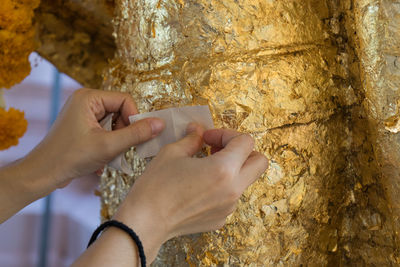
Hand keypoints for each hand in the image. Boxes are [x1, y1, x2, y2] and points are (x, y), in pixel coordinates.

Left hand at [26, 88, 164, 187]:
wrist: (43, 174)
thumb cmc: (71, 157)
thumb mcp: (108, 146)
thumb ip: (136, 134)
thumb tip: (160, 124)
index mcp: (89, 97)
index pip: (125, 100)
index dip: (134, 118)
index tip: (134, 138)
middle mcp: (86, 100)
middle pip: (120, 111)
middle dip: (124, 131)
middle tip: (118, 148)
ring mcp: (83, 113)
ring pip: (114, 122)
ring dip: (117, 140)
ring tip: (108, 155)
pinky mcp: (82, 125)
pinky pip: (105, 129)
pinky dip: (108, 143)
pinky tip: (100, 158)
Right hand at [114, 124, 268, 262]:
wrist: (145, 222)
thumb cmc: (156, 187)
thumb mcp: (172, 153)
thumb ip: (192, 138)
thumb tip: (198, 129)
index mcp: (224, 169)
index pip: (246, 142)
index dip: (227, 134)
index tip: (208, 138)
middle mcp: (233, 190)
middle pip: (260, 162)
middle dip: (243, 151)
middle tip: (218, 149)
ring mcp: (229, 207)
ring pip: (245, 180)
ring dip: (232, 169)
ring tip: (204, 167)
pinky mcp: (221, 219)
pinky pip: (231, 197)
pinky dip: (222, 187)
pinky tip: (199, 186)